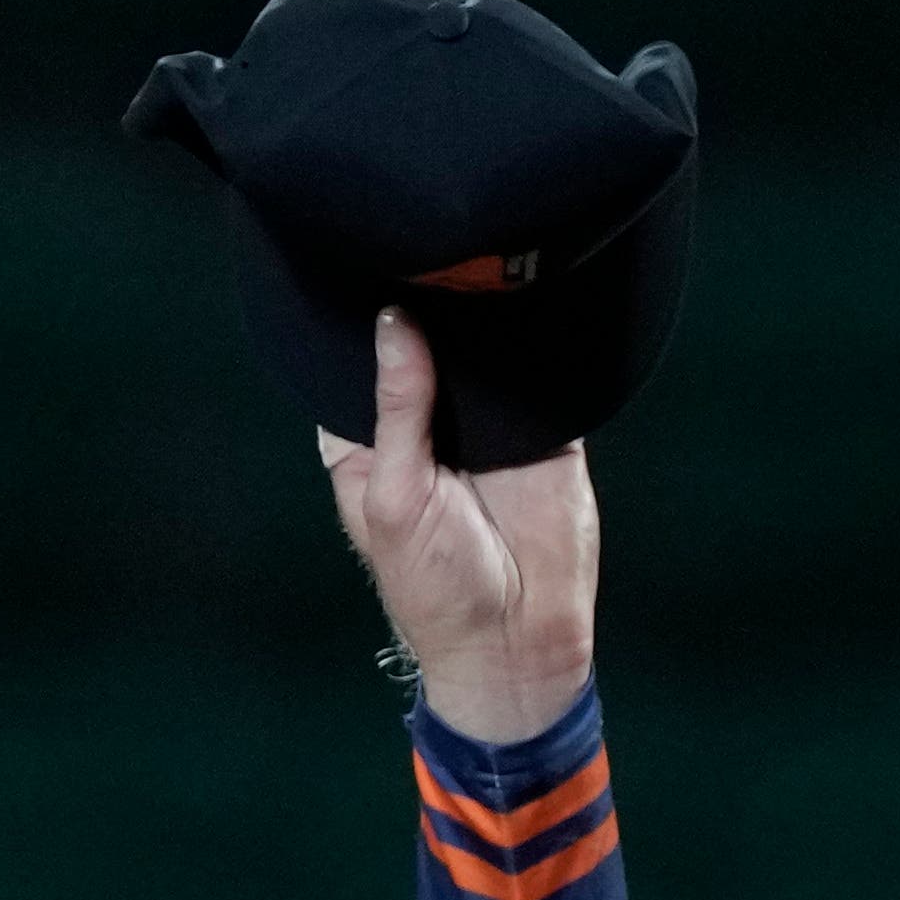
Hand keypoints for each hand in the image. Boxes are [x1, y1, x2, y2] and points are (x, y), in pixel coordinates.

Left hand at [321, 315, 595, 748]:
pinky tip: (526, 307)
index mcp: (371, 441)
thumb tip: (394, 321)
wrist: (521, 639)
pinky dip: (532, 344)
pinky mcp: (542, 427)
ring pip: (479, 352)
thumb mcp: (397, 496)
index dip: (360, 328)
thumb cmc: (438, 587)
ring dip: (480, 321)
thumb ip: (399, 409)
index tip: (363, 274)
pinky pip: (537, 372)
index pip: (357, 365)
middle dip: (425, 311)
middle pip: (421, 347)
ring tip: (477, 274)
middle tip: (427, 260)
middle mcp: (427, 424)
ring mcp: (486, 423)